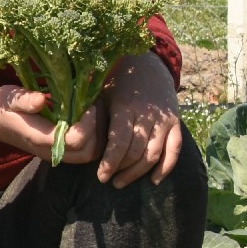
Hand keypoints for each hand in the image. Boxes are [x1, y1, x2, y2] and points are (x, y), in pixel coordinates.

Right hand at [0, 85, 102, 164]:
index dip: (88, 124)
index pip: (75, 141)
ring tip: (92, 111)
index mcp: (40, 138)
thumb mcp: (10, 98)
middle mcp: (50, 151)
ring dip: (98, 134)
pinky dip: (93, 136)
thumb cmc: (2, 107)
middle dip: (98, 130)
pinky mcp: (60, 151)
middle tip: (93, 107)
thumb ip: (24, 100)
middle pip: (88, 152)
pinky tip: (87, 118)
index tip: (88, 104)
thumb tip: (41, 100)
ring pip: (90, 154)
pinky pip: (86, 150)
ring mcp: (56, 154)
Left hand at [97, 52, 183, 186]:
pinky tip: (153, 180)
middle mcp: (147, 115)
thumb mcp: (100, 93)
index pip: (120, 142)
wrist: (148, 65)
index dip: (110, 162)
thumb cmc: (116, 81)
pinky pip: (175, 149)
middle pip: (137, 152)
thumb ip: (90, 114)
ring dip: (138, 173)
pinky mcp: (176, 123)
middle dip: (122, 170)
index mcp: (125, 107)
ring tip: (122, 182)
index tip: (100, 176)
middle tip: (108, 181)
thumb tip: (70, 136)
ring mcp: (164, 120)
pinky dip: (166, 167)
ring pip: (154, 154)